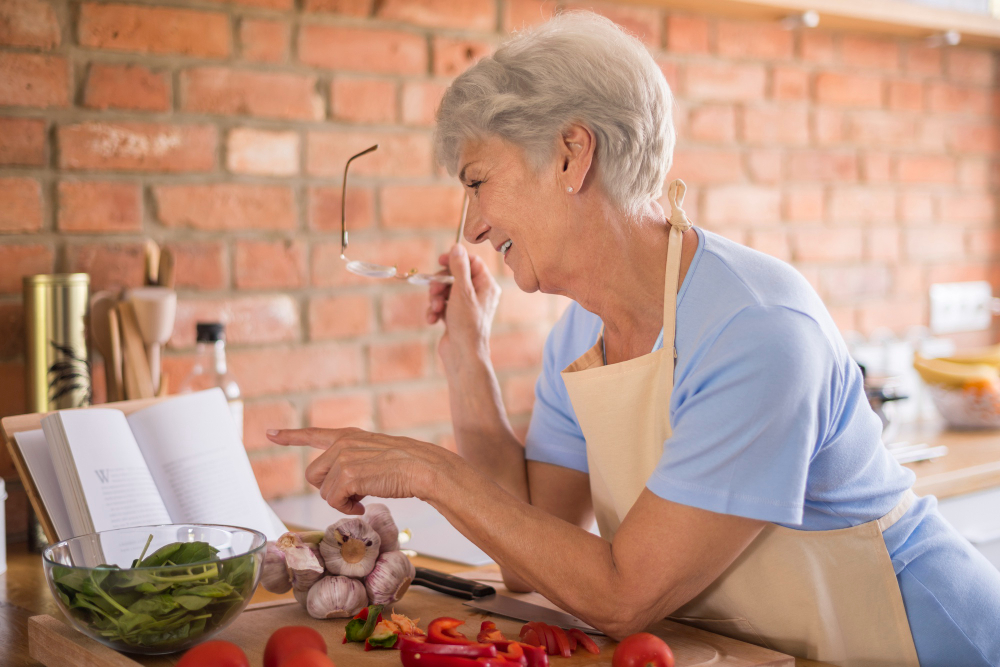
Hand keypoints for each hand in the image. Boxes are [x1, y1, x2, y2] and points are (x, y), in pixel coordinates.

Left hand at [265, 427, 463, 513]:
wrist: (423, 468)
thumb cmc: (407, 467)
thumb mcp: (375, 456)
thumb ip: (354, 462)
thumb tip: (343, 488)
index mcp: (348, 437)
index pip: (313, 434)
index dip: (289, 436)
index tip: (270, 433)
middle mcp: (342, 444)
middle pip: (313, 475)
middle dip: (329, 490)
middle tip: (354, 495)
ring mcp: (343, 458)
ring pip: (323, 492)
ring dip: (341, 501)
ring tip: (363, 498)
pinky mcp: (347, 475)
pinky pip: (333, 501)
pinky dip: (347, 508)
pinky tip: (363, 505)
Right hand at [427, 244, 500, 374]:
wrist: (463, 356)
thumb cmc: (467, 325)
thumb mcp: (462, 291)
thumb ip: (459, 268)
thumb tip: (457, 247)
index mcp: (486, 286)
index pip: (472, 262)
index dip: (455, 259)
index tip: (440, 260)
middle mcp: (478, 295)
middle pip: (455, 275)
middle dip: (441, 282)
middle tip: (434, 291)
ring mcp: (466, 307)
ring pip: (445, 291)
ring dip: (435, 298)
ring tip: (434, 309)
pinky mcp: (455, 317)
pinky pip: (441, 305)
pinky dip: (434, 310)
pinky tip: (432, 320)